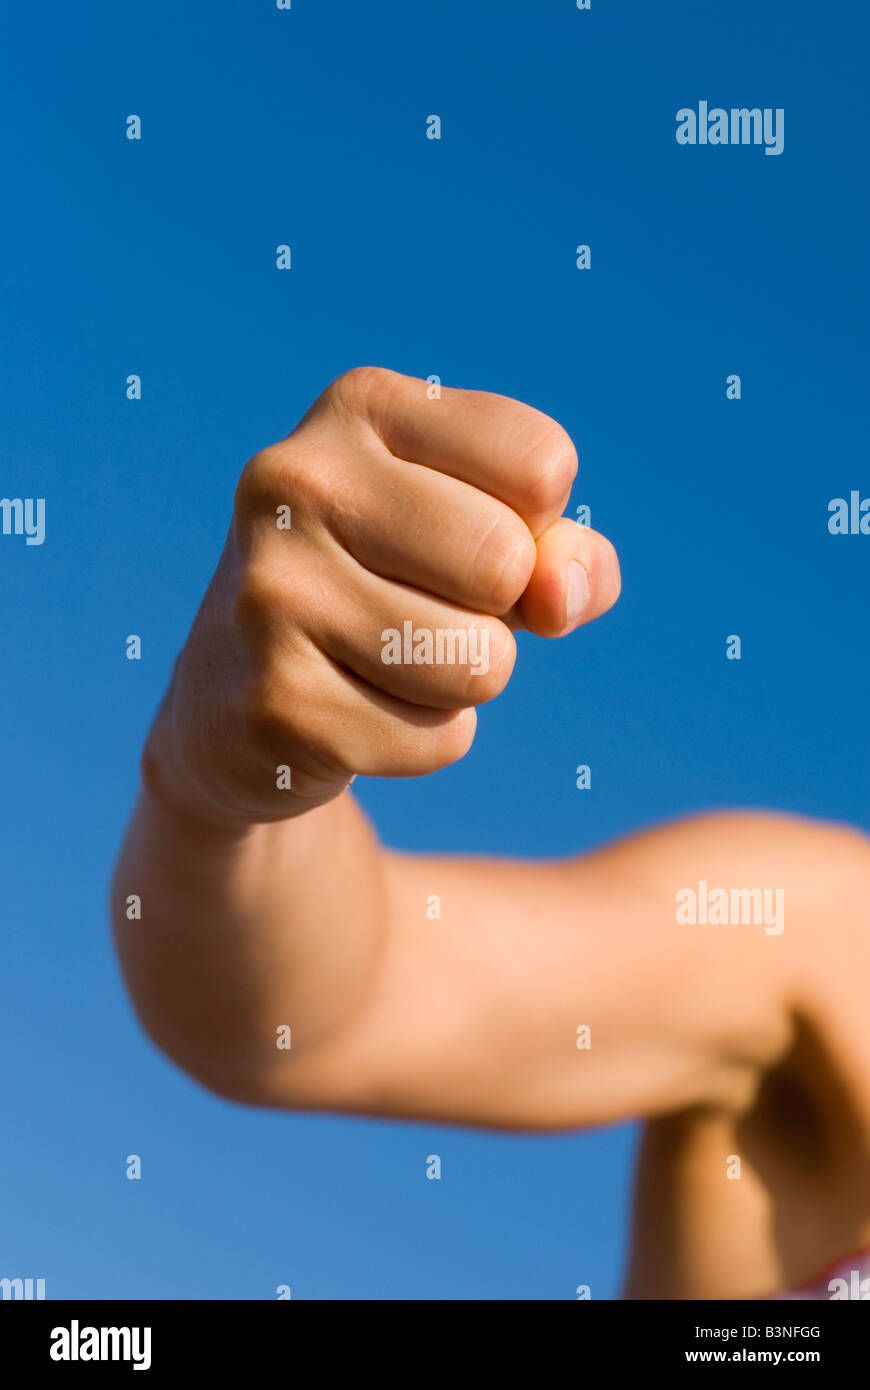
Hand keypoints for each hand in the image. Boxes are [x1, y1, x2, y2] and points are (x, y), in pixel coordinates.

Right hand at [146, 367, 620, 823]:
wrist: (237, 698)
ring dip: (460, 684)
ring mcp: (274, 591)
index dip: (535, 526)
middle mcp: (298, 480)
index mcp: (359, 406)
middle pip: (506, 561)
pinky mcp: (274, 702)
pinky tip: (350, 711)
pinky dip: (421, 742)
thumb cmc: (395, 592)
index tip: (461, 536)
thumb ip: (567, 554)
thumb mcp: (492, 540)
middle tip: (419, 609)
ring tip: (383, 660)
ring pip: (480, 662)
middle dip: (497, 612)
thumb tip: (560, 595)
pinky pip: (438, 739)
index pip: (541, 464)